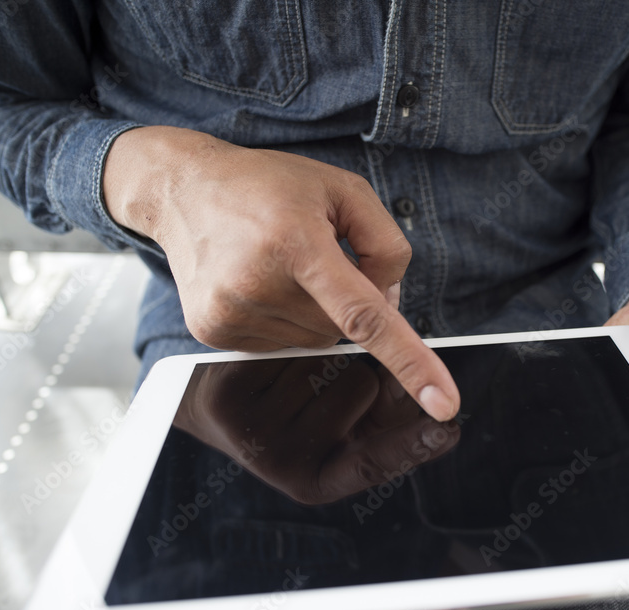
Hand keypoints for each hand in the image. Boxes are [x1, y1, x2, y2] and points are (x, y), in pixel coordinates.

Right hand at [103, 126, 458, 420]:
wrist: (183, 190)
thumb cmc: (271, 186)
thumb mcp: (345, 191)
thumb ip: (387, 245)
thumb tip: (393, 304)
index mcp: (296, 243)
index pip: (364, 316)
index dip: (410, 362)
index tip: (445, 404)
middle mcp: (258, 283)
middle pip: (342, 328)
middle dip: (344, 300)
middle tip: (313, 255)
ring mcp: (231, 313)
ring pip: (314, 341)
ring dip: (314, 311)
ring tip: (279, 263)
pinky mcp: (213, 332)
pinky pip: (282, 346)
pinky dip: (285, 320)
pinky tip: (259, 282)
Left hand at [172, 358, 461, 503]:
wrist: (215, 399)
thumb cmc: (296, 410)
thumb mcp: (346, 425)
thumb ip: (387, 418)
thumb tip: (432, 408)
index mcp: (317, 480)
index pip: (377, 463)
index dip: (416, 444)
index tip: (448, 427)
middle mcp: (283, 466)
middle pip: (362, 387)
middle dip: (360, 370)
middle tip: (328, 383)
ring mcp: (249, 433)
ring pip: (327, 359)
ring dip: (325, 350)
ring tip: (295, 370)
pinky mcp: (225, 396)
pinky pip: (288, 343)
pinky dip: (292, 336)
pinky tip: (272, 355)